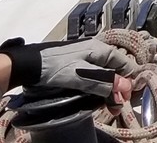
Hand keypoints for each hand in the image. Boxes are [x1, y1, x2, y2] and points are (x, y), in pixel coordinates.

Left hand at [0, 38, 135, 96]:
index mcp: (101, 49)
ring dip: (107, 90)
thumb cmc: (56, 68)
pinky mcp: (77, 64)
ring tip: (105, 105)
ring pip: (105, 74)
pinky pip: (94, 76)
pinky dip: (97, 87)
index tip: (124, 100)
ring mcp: (86, 57)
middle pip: (116, 71)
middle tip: (114, 107)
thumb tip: (126, 88)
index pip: (125, 64)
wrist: (29, 65)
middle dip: (117, 89)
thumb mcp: (82, 77)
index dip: (127, 82)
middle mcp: (96, 51)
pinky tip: (94, 97)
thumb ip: (105, 82)